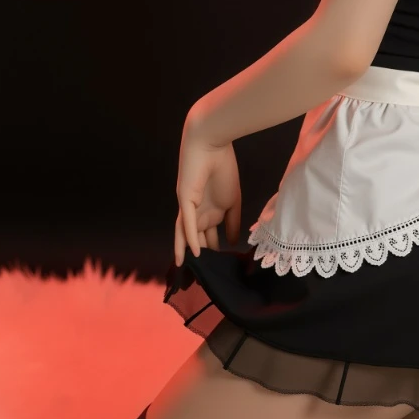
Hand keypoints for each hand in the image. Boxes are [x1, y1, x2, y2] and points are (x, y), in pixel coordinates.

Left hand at [174, 118, 241, 266]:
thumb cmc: (223, 168)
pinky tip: (194, 251)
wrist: (212, 145)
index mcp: (210, 209)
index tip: (220, 265)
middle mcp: (198, 211)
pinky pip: (186, 224)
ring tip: (189, 269)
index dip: (214, 248)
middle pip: (197, 237)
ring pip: (185, 234)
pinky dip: (189, 238)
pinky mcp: (185, 200)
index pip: (210, 234)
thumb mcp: (233, 200)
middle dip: (201, 254)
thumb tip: (234, 242)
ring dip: (187, 250)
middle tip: (205, 273)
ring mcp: (190, 207)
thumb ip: (233, 221)